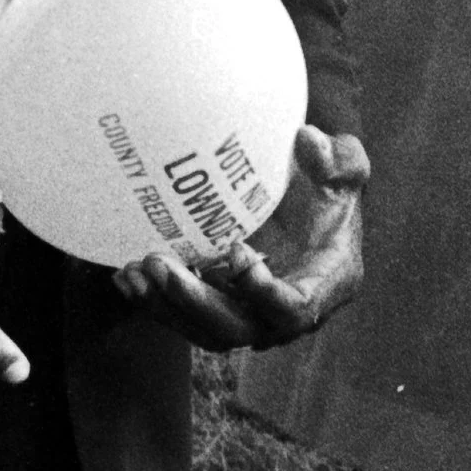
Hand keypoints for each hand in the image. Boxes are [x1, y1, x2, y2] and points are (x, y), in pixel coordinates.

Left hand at [109, 124, 368, 351]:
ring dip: (166, 306)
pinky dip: (155, 303)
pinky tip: (125, 277)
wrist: (310, 221)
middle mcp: (284, 315)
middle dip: (194, 300)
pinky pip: (185, 319)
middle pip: (236, 328)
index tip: (236, 250)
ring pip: (205, 331)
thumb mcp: (345, 173)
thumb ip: (340, 159)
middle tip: (159, 263)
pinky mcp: (221, 312)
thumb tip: (308, 139)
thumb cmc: (329, 196)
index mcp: (324, 286)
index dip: (261, 290)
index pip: (293, 308)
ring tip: (134, 271)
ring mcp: (250, 318)